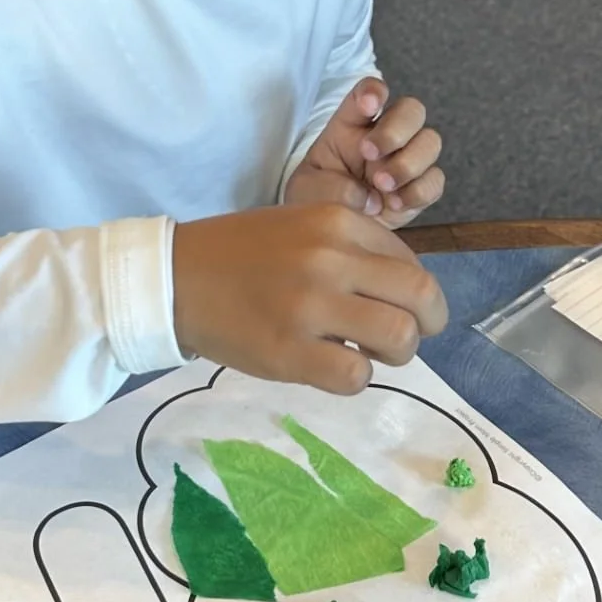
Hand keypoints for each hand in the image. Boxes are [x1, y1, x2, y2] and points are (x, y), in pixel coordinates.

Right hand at [172, 204, 448, 395]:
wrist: (175, 279)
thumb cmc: (242, 255)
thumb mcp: (302, 227)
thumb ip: (353, 249)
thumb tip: (406, 291)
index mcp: (338, 222)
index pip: (411, 261)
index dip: (410, 292)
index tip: (387, 306)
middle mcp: (331, 258)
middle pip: (422, 296)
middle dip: (427, 323)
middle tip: (401, 338)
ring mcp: (311, 306)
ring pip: (401, 337)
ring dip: (393, 354)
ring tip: (364, 353)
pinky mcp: (290, 352)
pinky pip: (356, 376)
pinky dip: (354, 378)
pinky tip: (329, 367)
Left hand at [284, 78, 443, 229]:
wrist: (331, 234)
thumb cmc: (317, 199)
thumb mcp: (308, 189)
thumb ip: (332, 186)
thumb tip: (367, 196)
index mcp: (352, 124)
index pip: (369, 92)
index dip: (374, 91)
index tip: (370, 104)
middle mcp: (385, 136)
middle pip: (412, 110)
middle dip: (396, 129)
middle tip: (370, 153)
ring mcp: (406, 160)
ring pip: (430, 142)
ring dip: (408, 163)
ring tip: (381, 186)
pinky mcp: (421, 188)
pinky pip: (435, 181)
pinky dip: (418, 192)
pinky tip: (395, 204)